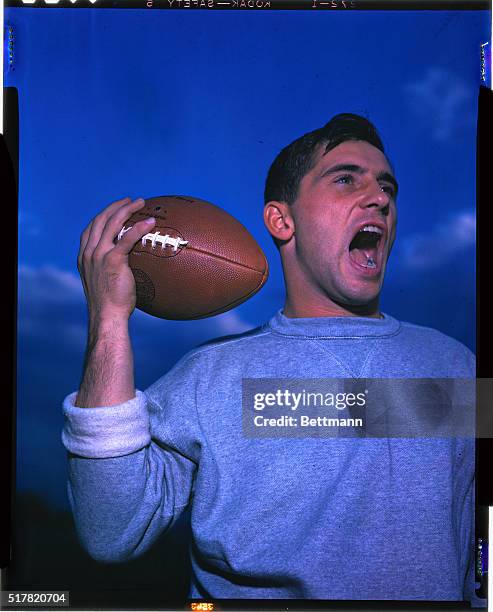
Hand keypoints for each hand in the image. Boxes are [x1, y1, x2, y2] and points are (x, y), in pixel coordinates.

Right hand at [77, 197, 155, 322]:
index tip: (115, 208)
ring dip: (127, 209)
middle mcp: (89, 252)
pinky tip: (151, 222)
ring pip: (112, 223)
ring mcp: (99, 255)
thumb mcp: (105, 284)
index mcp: (84, 257)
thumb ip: (111, 271)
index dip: (104, 215)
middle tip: (131, 200)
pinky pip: (127, 238)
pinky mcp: (113, 260)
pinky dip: (139, 227)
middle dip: (116, 206)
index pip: (91, 228)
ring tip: (141, 203)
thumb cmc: (111, 306)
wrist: (107, 316)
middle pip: (101, 219)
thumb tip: (130, 268)